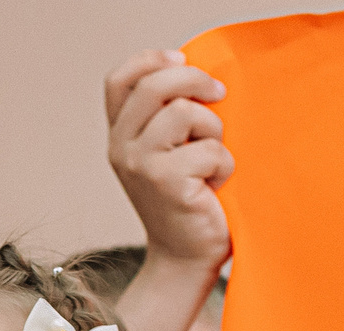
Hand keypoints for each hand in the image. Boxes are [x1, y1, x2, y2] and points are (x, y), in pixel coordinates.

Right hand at [104, 50, 232, 268]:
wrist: (186, 258)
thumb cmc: (188, 201)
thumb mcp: (169, 153)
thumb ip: (168, 117)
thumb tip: (201, 76)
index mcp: (119, 135)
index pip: (119, 79)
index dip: (151, 59)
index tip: (183, 59)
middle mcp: (121, 147)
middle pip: (154, 85)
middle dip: (195, 80)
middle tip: (220, 95)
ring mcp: (139, 165)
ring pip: (184, 112)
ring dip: (213, 129)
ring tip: (214, 156)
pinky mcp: (165, 182)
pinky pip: (209, 149)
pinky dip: (224, 164)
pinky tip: (217, 185)